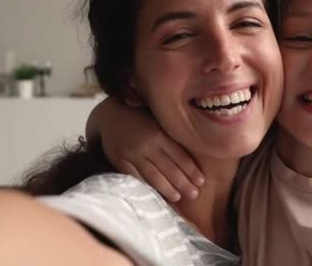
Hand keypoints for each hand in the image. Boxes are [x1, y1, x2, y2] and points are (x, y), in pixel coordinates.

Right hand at [87, 97, 203, 201]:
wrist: (110, 114)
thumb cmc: (141, 118)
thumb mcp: (157, 121)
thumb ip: (171, 135)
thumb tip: (197, 148)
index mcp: (159, 133)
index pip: (179, 156)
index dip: (191, 170)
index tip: (201, 181)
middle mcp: (147, 144)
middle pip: (169, 168)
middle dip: (183, 183)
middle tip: (194, 195)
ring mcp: (132, 153)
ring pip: (153, 176)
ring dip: (167, 189)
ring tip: (177, 197)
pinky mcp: (119, 160)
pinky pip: (135, 177)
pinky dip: (146, 187)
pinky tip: (155, 195)